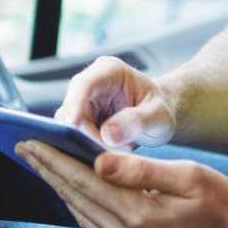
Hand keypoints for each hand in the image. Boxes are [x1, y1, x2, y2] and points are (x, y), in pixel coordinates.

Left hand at [19, 142, 227, 227]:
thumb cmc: (225, 209)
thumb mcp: (190, 176)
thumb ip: (141, 169)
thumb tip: (98, 162)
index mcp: (139, 214)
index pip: (83, 181)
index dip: (53, 160)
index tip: (29, 143)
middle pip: (77, 200)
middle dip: (49, 172)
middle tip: (25, 150)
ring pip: (86, 221)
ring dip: (65, 194)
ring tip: (47, 170)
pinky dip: (87, 214)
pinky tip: (82, 200)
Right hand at [54, 55, 176, 149]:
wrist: (155, 118)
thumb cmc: (160, 111)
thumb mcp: (159, 116)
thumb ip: (137, 122)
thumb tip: (107, 135)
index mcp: (109, 71)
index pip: (83, 84)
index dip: (74, 103)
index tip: (73, 126)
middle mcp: (89, 84)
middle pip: (71, 109)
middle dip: (84, 135)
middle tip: (110, 153)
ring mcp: (81, 103)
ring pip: (67, 127)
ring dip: (85, 145)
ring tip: (115, 153)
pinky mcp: (78, 122)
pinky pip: (71, 138)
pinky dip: (84, 149)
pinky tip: (104, 157)